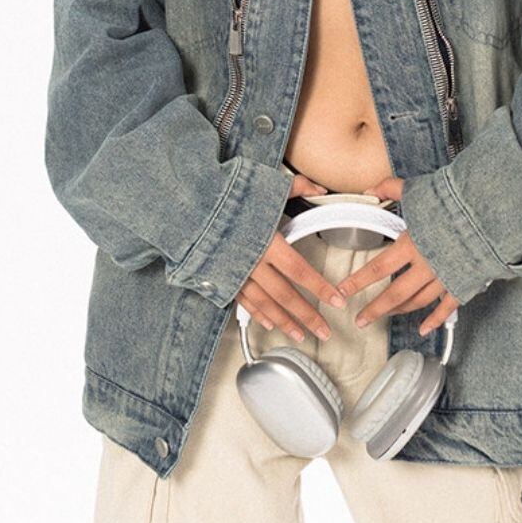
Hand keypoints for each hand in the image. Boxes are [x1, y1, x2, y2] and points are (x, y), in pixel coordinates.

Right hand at [234, 173, 348, 342]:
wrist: (184, 209)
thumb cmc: (222, 197)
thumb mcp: (262, 187)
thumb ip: (294, 187)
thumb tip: (317, 187)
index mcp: (266, 242)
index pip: (300, 271)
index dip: (320, 288)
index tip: (337, 300)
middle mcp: (251, 263)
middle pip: (285, 295)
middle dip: (307, 316)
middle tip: (324, 331)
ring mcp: (235, 274)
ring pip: (265, 305)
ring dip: (285, 322)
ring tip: (301, 335)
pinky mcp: (221, 280)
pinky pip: (244, 302)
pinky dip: (258, 315)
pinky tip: (270, 324)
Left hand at [337, 177, 459, 334]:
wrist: (492, 212)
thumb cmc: (457, 202)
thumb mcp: (420, 191)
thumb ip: (392, 189)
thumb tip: (371, 189)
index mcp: (412, 244)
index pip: (377, 267)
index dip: (358, 281)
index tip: (343, 291)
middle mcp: (426, 265)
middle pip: (394, 293)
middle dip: (375, 309)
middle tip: (360, 320)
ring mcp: (445, 277)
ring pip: (417, 301)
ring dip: (400, 311)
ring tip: (386, 316)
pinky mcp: (462, 283)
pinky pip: (446, 307)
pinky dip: (435, 320)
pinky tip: (423, 328)